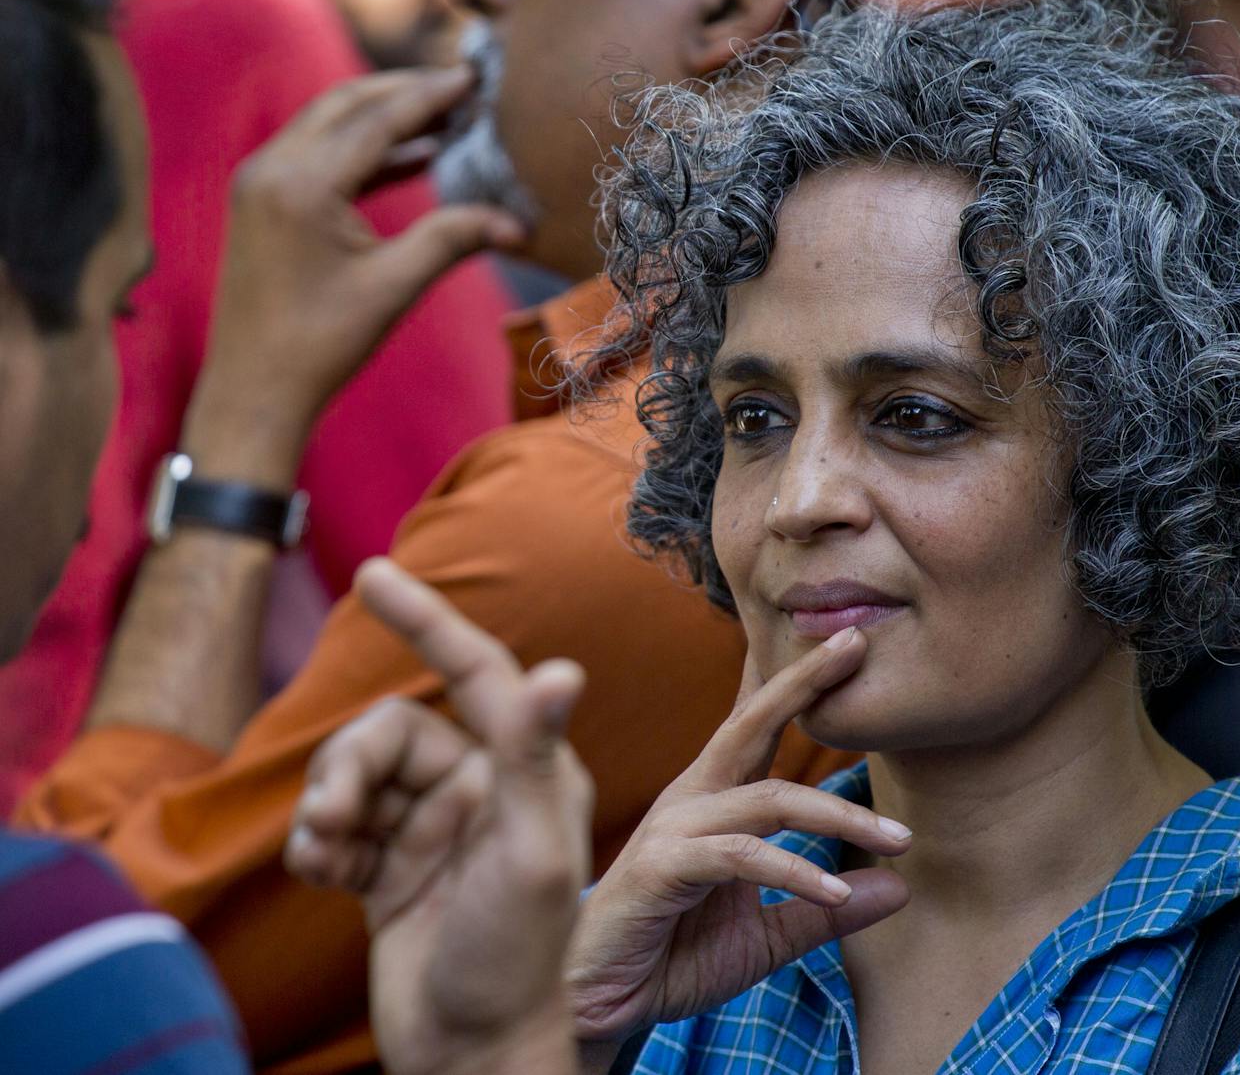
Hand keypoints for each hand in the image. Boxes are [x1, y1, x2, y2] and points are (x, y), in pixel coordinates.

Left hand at [186, 68, 526, 487]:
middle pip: (347, 104)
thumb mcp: (394, 287)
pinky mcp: (261, 200)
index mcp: (301, 184)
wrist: (254, 389)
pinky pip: (317, 153)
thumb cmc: (321, 344)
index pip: (376, 119)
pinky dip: (364, 149)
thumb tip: (519, 224)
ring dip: (384, 116)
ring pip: (329, 123)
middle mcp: (271, 168)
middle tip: (461, 86)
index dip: (429, 96)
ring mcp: (259, 181)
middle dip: (405, 91)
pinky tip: (413, 155)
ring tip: (445, 115)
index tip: (473, 77)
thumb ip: (451, 240)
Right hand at [285, 559, 590, 1074]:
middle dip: (350, 766)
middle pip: (391, 732)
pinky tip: (324, 875)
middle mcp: (481, 787)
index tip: (372, 573)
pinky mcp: (389, 866)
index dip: (426, 620)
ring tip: (325, 852)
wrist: (471, 1051)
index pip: (474, 671)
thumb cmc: (516, 955)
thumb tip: (563, 669)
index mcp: (526, 771)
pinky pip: (334, 825)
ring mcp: (432, 827)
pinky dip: (316, 843)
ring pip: (355, 774)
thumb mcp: (530, 851)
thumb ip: (532, 757)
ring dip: (326, 806)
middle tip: (334, 818)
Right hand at [565, 629, 911, 1044]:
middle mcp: (692, 798)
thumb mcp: (765, 935)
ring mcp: (674, 828)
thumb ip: (823, 907)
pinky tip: (837, 893)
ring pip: (768, 799)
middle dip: (806, 681)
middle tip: (858, 644)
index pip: (757, 727)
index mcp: (712, 799)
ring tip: (899, 839)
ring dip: (839, 816)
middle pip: (752, 722)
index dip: (796, 683)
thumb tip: (901, 884)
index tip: (842, 642)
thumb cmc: (672, 956)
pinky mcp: (662, 867)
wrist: (597, 1004)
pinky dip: (794, 871)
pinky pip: (741, 857)